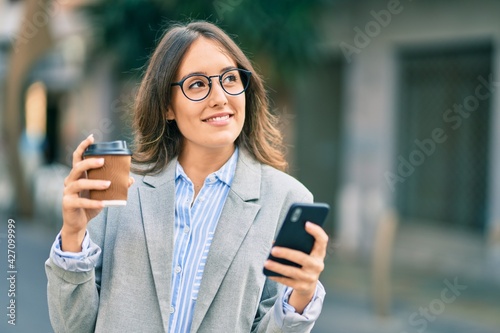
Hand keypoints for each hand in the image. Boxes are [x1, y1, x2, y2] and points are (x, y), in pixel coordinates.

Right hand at [60, 134, 133, 251]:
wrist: (78, 223)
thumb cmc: (90, 205)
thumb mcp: (102, 194)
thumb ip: (114, 186)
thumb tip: (130, 179)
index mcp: (78, 175)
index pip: (77, 157)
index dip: (83, 147)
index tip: (92, 138)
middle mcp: (70, 181)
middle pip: (77, 167)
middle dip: (90, 162)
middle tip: (103, 161)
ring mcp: (67, 192)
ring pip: (79, 183)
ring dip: (95, 183)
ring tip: (108, 184)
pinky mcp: (68, 204)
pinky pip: (81, 202)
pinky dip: (93, 202)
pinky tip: (103, 203)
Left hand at [263, 222, 327, 313]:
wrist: (308, 283)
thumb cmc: (303, 260)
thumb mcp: (304, 251)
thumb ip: (296, 243)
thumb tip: (277, 241)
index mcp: (319, 252)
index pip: (322, 240)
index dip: (316, 231)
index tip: (306, 223)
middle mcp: (318, 265)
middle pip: (303, 258)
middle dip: (287, 253)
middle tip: (273, 250)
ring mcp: (311, 277)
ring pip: (293, 272)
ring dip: (278, 267)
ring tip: (266, 262)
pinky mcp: (303, 287)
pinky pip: (288, 281)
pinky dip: (277, 276)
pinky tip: (268, 272)